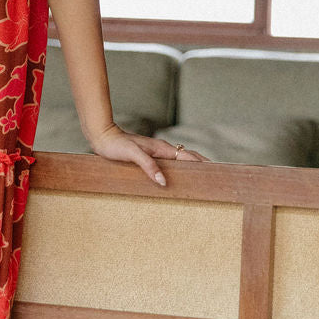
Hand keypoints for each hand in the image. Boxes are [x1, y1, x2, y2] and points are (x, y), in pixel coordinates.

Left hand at [89, 123, 205, 185]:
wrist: (103, 137)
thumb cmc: (116, 145)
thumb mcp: (132, 155)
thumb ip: (148, 166)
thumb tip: (164, 181)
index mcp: (161, 148)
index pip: (188, 156)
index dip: (202, 164)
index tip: (215, 172)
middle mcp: (162, 149)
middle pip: (188, 156)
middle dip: (202, 165)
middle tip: (215, 177)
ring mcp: (156, 152)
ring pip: (179, 160)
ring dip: (192, 167)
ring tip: (202, 179)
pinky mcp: (149, 156)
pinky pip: (169, 163)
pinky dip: (179, 169)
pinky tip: (177, 178)